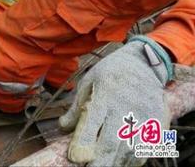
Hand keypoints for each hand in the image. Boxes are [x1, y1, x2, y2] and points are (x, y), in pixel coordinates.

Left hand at [58, 37, 172, 166]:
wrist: (143, 65)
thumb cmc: (110, 74)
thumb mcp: (87, 82)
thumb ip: (76, 107)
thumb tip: (63, 127)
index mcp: (105, 93)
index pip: (93, 121)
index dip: (83, 142)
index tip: (75, 157)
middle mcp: (126, 105)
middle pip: (112, 140)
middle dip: (99, 159)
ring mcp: (144, 115)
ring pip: (129, 148)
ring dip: (115, 162)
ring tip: (101, 166)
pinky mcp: (157, 123)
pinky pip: (145, 148)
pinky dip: (132, 160)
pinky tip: (120, 162)